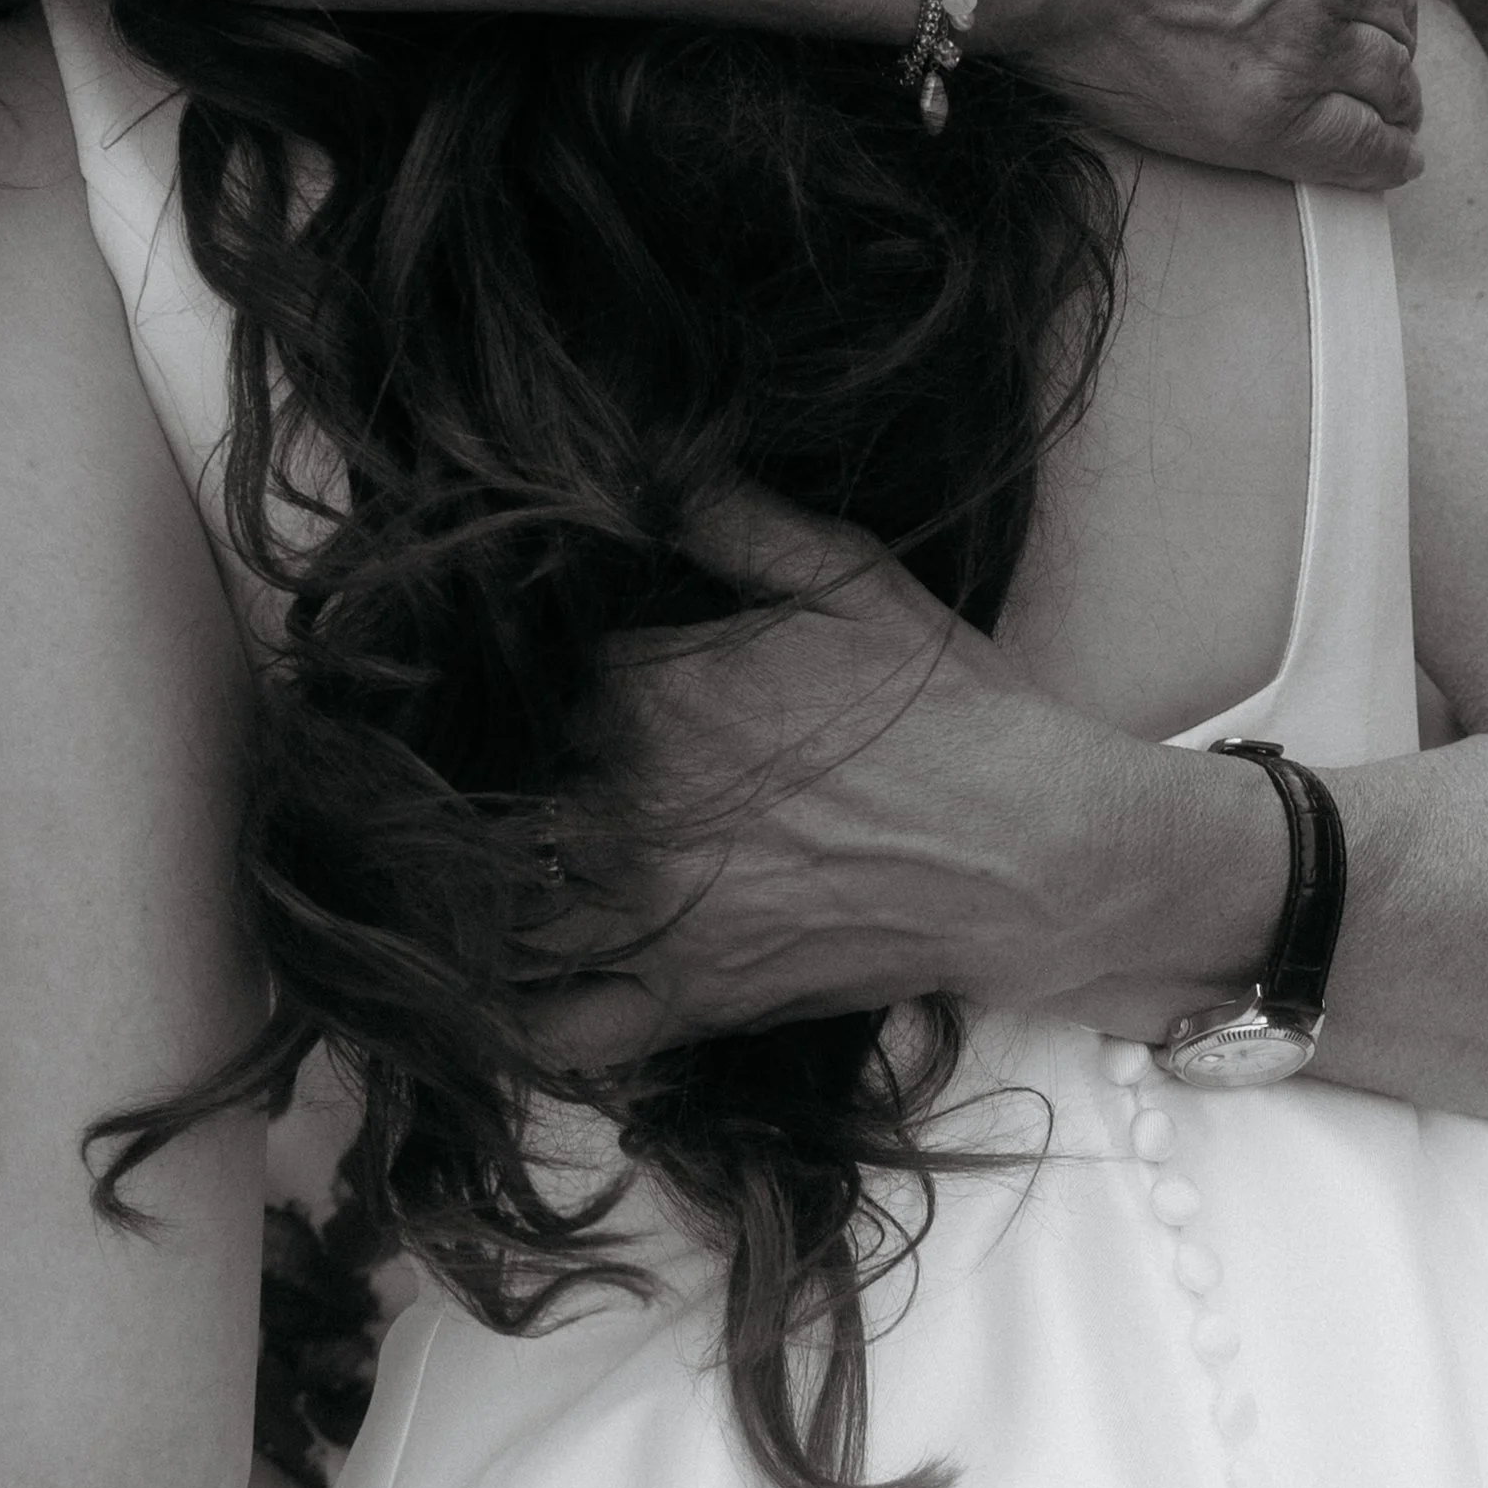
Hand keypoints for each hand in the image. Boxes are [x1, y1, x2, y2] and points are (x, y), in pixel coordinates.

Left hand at [524, 499, 1277, 1067]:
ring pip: (489, 912)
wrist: (1037, 847)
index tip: (486, 671)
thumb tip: (630, 459)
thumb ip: (728, 516)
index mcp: (647, 690)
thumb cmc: (949, 706)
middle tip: (453, 772)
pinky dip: (505, 1013)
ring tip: (450, 869)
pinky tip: (488, 984)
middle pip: (474, 797)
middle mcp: (626, 805)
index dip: (487, 673)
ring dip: (456, 890)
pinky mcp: (683, 1001)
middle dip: (455, 782)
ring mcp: (649, 913)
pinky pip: (553, 1028)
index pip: (502, 675)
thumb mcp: (847, 575)